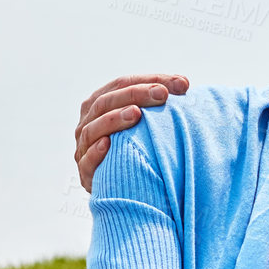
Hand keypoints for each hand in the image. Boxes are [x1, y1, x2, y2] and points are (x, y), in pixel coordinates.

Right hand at [75, 73, 189, 190]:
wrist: (121, 186)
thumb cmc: (137, 146)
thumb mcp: (144, 121)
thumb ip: (157, 101)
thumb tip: (184, 84)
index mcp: (101, 104)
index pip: (121, 84)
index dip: (148, 81)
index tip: (180, 84)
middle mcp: (88, 122)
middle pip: (106, 102)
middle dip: (135, 95)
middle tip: (162, 95)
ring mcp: (83, 147)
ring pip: (92, 129)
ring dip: (113, 119)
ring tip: (136, 114)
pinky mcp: (85, 173)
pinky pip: (87, 161)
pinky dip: (95, 152)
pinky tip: (108, 144)